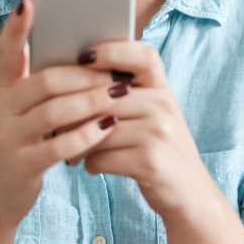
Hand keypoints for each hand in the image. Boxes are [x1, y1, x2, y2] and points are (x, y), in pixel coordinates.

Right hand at [0, 0, 131, 228]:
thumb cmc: (20, 146)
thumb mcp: (22, 114)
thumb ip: (43, 88)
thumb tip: (84, 57)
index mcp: (2, 91)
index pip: (6, 53)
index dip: (15, 27)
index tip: (28, 0)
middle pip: (44, 82)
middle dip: (84, 75)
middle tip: (116, 71)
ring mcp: (7, 139)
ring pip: (54, 112)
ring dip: (91, 102)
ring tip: (121, 95)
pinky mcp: (21, 167)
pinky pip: (58, 147)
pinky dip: (86, 135)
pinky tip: (108, 127)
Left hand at [70, 41, 220, 221]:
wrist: (190, 192)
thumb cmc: (159, 147)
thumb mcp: (153, 113)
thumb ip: (126, 94)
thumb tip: (71, 76)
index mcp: (163, 88)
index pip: (143, 56)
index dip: (113, 51)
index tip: (83, 56)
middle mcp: (164, 106)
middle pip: (106, 96)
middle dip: (74, 109)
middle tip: (53, 118)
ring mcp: (159, 134)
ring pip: (98, 129)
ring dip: (77, 140)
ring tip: (69, 147)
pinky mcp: (150, 163)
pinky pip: (103, 157)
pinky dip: (90, 163)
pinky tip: (90, 165)